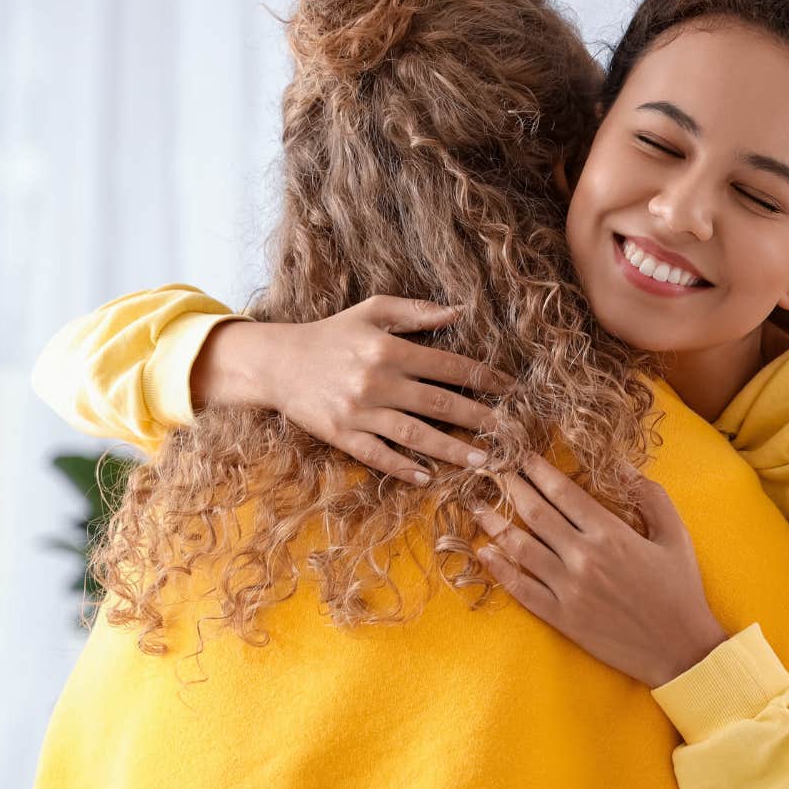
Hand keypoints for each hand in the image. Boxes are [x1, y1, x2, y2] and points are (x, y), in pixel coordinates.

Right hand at [193, 295, 513, 483]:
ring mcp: (359, 411)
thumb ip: (416, 311)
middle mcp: (377, 381)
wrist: (277, 362)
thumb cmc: (331, 334)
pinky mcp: (341, 435)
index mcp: (389, 349)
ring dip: (452, 449)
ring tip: (484, 461)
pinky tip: (428, 477)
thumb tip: (460, 311)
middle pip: (440, 403)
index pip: (449, 366)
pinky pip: (378, 455)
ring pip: (415, 434)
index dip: (483, 377)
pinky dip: (403, 467)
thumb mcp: (371, 311)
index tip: (510, 389)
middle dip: (480, 418)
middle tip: (511, 432)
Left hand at [469, 455, 730, 688]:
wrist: (680, 649)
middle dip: (509, 486)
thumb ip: (649, 495)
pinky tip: (484, 553)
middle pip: (534, 512)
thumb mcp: (675, 534)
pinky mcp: (561, 617)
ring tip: (475, 505)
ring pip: (520, 547)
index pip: (562, 492)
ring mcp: (568, 589)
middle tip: (489, 469)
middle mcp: (583, 557)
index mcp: (610, 533)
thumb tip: (621, 466)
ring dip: (494, 523)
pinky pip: (521, 588)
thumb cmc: (681, 589)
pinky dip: (499, 568)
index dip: (536, 469)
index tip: (519, 455)